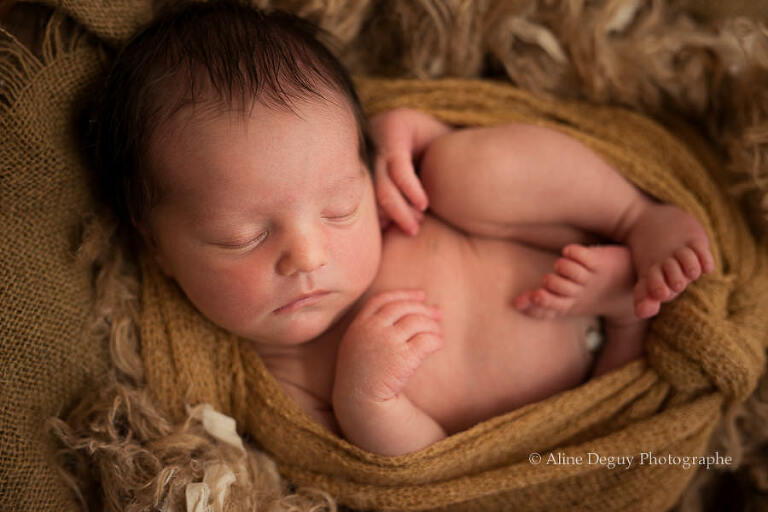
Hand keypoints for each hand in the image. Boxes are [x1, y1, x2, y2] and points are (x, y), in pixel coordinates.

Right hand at [334, 289, 442, 403]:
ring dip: (432, 325)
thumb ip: (370, 327)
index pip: (384, 299)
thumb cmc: (360, 376)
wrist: (359, 402)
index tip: (421, 295)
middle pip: (404, 307)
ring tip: (438, 333)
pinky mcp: (404, 358)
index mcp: (359, 325)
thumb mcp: (355, 345)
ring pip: (418, 321)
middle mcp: (373, 329)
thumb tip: (402, 311)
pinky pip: (427, 340)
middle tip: (437, 313)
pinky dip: (436, 340)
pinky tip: (438, 344)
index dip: (405, 295)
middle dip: (423, 308)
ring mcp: (388, 342)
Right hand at [369, 108, 451, 234]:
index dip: (411, 189)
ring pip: (373, 196)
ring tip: (412, 225)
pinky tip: (392, 225)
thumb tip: (460, 179)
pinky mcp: (363, 175)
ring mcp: (365, 159)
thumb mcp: (441, 137)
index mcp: (394, 128)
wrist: (422, 132)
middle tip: (415, 228)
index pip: (398, 165)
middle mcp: (374, 142)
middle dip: (399, 211)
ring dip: (391, 215)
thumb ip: (445, 154)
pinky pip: (367, 200)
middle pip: (381, 184)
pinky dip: (380, 215)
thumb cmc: (438, 137)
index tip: (425, 206)